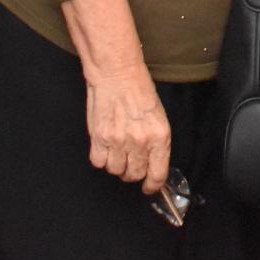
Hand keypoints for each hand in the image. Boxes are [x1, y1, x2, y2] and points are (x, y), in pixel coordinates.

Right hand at [81, 61, 173, 192]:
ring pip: (115, 170)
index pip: (158, 173)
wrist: (117, 73)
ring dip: (116, 164)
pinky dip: (101, 157)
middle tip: (130, 161)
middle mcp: (140, 141)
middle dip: (132, 172)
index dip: (153, 185)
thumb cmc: (138, 90)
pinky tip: (105, 145)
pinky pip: (98, 162)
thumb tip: (153, 165)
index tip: (149, 187)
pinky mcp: (100, 138)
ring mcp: (119, 140)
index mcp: (160, 136)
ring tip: (117, 149)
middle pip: (134, 175)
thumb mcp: (158, 116)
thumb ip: (155, 143)